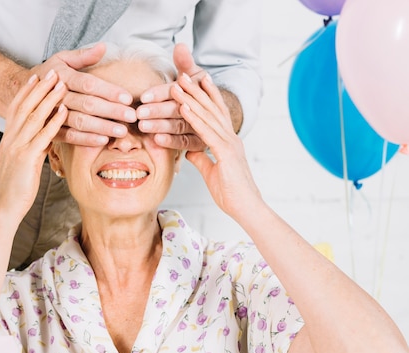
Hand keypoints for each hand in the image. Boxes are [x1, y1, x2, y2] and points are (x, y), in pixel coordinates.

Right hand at [0, 70, 67, 222]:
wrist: (5, 207)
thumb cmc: (16, 188)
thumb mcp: (22, 164)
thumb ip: (31, 149)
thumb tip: (44, 141)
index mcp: (8, 138)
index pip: (16, 108)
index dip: (26, 91)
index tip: (36, 75)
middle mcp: (11, 138)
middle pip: (25, 106)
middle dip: (39, 88)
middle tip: (52, 71)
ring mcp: (17, 147)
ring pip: (33, 116)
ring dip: (48, 98)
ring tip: (62, 83)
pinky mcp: (26, 158)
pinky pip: (42, 136)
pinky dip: (54, 122)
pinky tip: (64, 111)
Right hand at [27, 43, 136, 145]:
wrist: (21, 93)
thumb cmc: (48, 74)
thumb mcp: (61, 59)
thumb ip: (83, 55)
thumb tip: (103, 47)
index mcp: (62, 76)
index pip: (89, 84)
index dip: (109, 91)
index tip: (127, 98)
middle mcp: (56, 96)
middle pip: (88, 104)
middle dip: (112, 111)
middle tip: (132, 116)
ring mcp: (52, 114)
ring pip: (80, 122)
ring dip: (102, 127)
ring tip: (121, 131)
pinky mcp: (50, 130)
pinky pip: (69, 136)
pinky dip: (86, 140)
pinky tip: (102, 140)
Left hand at [137, 43, 207, 150]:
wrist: (215, 113)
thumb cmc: (197, 92)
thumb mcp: (193, 76)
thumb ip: (184, 63)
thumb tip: (180, 46)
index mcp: (195, 89)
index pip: (175, 91)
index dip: (160, 93)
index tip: (144, 96)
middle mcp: (199, 107)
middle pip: (175, 109)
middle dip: (157, 110)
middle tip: (139, 113)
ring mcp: (200, 125)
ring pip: (178, 125)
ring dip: (160, 126)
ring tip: (143, 126)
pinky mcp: (199, 141)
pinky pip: (185, 142)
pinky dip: (171, 141)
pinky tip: (157, 139)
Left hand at [171, 71, 261, 220]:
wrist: (246, 207)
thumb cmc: (231, 194)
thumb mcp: (211, 172)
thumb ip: (201, 159)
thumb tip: (189, 151)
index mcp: (228, 141)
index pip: (215, 114)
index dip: (205, 97)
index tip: (194, 81)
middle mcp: (230, 137)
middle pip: (212, 108)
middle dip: (197, 89)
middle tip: (183, 73)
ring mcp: (229, 143)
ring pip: (208, 115)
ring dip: (191, 98)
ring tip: (178, 83)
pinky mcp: (225, 152)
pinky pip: (206, 132)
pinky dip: (194, 118)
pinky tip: (183, 107)